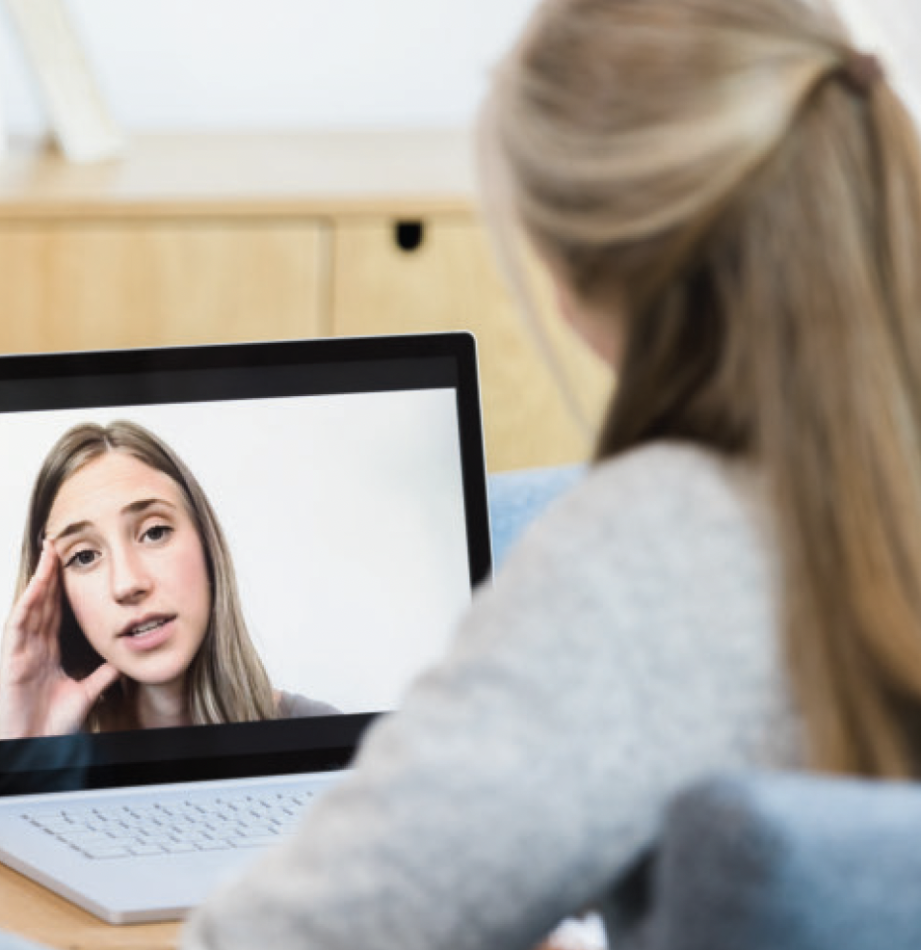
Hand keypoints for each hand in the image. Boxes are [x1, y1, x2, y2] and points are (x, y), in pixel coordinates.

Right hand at [0, 540, 118, 738]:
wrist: (35, 748)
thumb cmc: (52, 726)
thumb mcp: (85, 693)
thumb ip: (102, 675)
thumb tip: (123, 659)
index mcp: (48, 652)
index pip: (57, 611)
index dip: (63, 587)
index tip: (74, 562)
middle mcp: (33, 647)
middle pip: (43, 601)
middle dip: (50, 572)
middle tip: (59, 543)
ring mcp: (20, 651)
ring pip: (31, 606)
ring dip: (40, 578)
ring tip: (49, 552)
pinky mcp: (11, 660)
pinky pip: (19, 626)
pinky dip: (27, 604)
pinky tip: (37, 585)